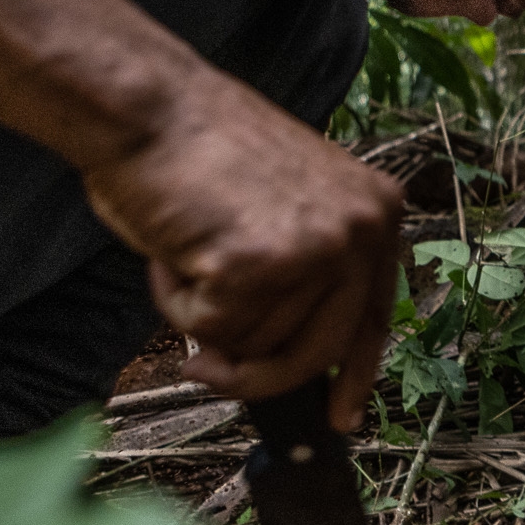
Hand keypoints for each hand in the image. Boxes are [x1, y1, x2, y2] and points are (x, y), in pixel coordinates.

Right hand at [81, 75, 404, 431]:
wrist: (147, 105)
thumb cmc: (197, 152)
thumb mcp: (285, 207)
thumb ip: (300, 272)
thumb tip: (281, 361)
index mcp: (377, 210)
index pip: (372, 315)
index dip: (354, 373)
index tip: (342, 419)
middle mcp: (362, 229)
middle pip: (315, 351)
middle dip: (255, 374)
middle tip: (201, 367)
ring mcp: (317, 247)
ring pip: (254, 344)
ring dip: (203, 314)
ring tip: (188, 247)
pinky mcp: (260, 265)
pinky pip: (211, 331)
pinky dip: (176, 303)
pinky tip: (173, 248)